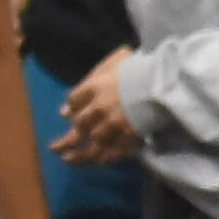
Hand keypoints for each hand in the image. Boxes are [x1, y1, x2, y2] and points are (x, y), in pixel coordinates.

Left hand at [50, 47, 138, 164]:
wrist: (163, 82)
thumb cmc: (140, 66)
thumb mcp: (116, 58)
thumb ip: (97, 72)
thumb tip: (89, 83)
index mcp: (94, 88)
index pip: (73, 101)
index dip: (70, 109)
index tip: (67, 115)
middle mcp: (98, 110)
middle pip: (78, 126)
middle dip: (66, 139)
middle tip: (55, 148)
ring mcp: (112, 127)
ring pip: (91, 145)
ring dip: (78, 155)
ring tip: (67, 160)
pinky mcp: (128, 139)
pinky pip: (111, 153)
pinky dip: (103, 158)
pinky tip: (96, 161)